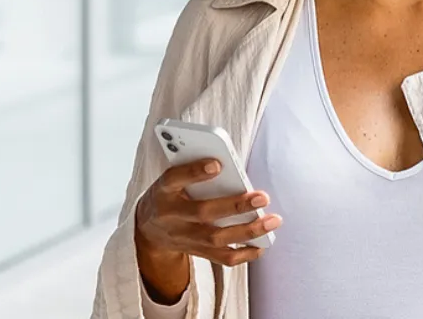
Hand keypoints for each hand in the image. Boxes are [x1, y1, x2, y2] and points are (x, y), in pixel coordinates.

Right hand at [133, 158, 281, 302]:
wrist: (149, 229)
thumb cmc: (169, 195)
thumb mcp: (171, 180)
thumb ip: (192, 172)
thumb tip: (228, 168)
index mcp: (163, 191)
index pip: (174, 179)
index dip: (194, 172)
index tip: (217, 164)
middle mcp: (172, 215)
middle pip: (203, 213)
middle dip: (235, 205)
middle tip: (262, 197)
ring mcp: (184, 237)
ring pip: (217, 238)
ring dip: (248, 231)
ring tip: (273, 221)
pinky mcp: (196, 252)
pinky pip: (222, 258)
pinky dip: (245, 254)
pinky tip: (261, 244)